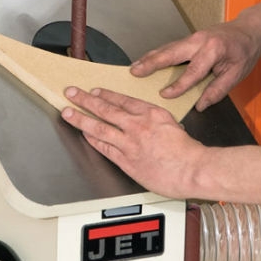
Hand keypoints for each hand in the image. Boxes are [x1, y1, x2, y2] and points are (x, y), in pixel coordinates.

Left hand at [62, 86, 203, 199]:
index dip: (106, 95)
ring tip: (68, 112)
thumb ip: (159, 124)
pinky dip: (93, 140)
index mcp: (152, 114)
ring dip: (81, 118)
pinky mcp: (126, 160)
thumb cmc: (188, 152)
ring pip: (99, 127)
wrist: (192, 169)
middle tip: (72, 93)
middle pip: (106, 109)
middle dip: (85, 100)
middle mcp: (138, 125)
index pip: (123, 100)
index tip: (95, 91)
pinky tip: (84, 134)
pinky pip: (104, 147)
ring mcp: (130, 143)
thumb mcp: (175, 126)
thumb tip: (152, 125)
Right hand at [130, 22, 260, 109]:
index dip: (179, 85)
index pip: (193, 71)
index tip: (164, 95)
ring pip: (167, 48)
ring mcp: (193, 37)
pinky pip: (170, 47)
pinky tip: (146, 61)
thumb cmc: (245, 52)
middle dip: (152, 63)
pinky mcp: (190, 39)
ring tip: (134, 68)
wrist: (249, 30)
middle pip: (171, 52)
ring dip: (150, 58)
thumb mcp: (237, 74)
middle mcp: (200, 40)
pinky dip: (157, 55)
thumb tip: (200, 105)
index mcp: (214, 50)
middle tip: (135, 72)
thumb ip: (217, 90)